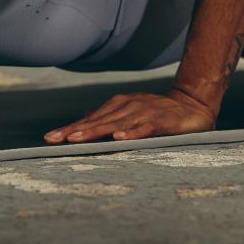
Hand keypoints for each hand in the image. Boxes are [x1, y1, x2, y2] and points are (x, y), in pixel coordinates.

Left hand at [43, 88, 216, 143]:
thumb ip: (108, 118)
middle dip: (74, 131)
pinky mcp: (160, 122)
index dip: (69, 128)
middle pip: (97, 122)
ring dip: (95, 132)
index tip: (49, 138)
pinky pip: (143, 129)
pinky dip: (131, 133)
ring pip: (114, 125)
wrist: (193, 104)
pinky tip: (118, 139)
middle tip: (53, 140)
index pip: (89, 120)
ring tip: (75, 140)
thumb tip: (83, 119)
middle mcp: (126, 107)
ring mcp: (143, 113)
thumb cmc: (158, 112)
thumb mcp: (129, 113)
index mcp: (117, 107)